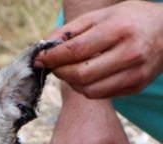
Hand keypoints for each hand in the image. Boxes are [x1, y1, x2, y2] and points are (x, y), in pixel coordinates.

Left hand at [35, 1, 162, 97]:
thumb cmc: (128, 19)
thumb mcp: (101, 15)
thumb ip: (71, 30)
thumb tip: (44, 48)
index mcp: (119, 30)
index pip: (76, 50)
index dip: (52, 57)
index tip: (39, 59)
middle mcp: (130, 53)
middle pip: (81, 74)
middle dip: (60, 72)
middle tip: (54, 66)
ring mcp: (135, 72)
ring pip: (89, 90)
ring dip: (71, 83)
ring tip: (70, 70)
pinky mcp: (136, 86)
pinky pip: (101, 94)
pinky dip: (86, 88)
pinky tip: (87, 75)